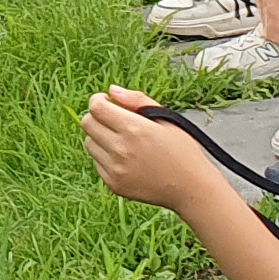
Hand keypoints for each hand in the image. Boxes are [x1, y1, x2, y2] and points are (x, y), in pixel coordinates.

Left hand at [83, 87, 211, 210]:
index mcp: (134, 129)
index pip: (96, 107)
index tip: (108, 102)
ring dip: (99, 137)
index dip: (98, 100)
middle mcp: (121, 149)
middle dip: (97, 116)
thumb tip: (111, 90)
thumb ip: (137, 100)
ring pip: (89, 143)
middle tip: (113, 119)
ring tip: (121, 140)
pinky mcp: (114, 184)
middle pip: (87, 123)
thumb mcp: (166, 118)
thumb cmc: (183, 151)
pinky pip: (97, 162)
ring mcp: (115, 169)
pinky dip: (105, 156)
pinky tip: (125, 157)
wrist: (191, 188)